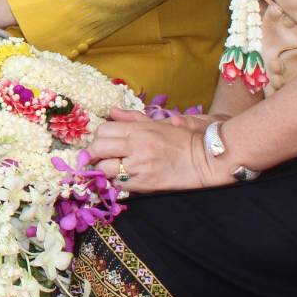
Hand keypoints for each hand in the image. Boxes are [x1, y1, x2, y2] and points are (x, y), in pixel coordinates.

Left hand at [85, 109, 229, 192]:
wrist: (205, 160)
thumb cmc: (183, 140)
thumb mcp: (158, 123)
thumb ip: (132, 118)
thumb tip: (111, 111)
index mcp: (138, 129)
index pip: (103, 130)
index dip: (97, 138)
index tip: (98, 144)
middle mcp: (135, 146)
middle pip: (98, 149)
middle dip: (91, 155)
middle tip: (91, 159)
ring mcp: (139, 166)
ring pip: (104, 169)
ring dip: (101, 170)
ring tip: (105, 170)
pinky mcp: (144, 184)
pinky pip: (119, 185)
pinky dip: (114, 183)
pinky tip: (119, 180)